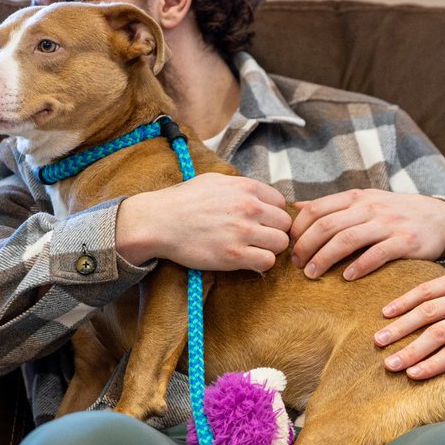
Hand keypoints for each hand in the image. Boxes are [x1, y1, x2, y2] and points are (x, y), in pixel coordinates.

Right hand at [117, 173, 291, 270]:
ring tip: (252, 249)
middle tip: (257, 238)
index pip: (281, 202)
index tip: (260, 222)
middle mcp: (249, 207)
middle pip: (285, 224)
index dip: (272, 214)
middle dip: (274, 231)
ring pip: (280, 243)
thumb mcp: (215, 181)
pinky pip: (267, 262)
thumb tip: (259, 195)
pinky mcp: (234, 255)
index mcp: (246, 188)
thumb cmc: (183, 201)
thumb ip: (241, 186)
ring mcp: (242, 232)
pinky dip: (260, 263)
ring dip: (269, 248)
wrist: (159, 221)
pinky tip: (246, 260)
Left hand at [289, 189, 444, 280]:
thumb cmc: (394, 214)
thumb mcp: (364, 201)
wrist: (439, 219)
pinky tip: (347, 278)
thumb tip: (295, 208)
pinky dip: (359, 266)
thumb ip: (332, 206)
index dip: (297, 230)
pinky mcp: (406, 241)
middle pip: (327, 225)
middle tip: (296, 266)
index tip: (289, 248)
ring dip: (324, 257)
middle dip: (305, 246)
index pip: (316, 209)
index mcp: (356, 197)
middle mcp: (370, 207)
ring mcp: (388, 223)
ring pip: (347, 238)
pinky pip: (378, 254)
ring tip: (312, 274)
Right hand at [375, 261, 444, 389]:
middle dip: (410, 351)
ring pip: (427, 311)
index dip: (433, 364)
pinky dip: (405, 299)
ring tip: (379, 340)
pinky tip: (387, 311)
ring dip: (401, 326)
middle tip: (388, 364)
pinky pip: (427, 289)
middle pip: (437, 334)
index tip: (412, 376)